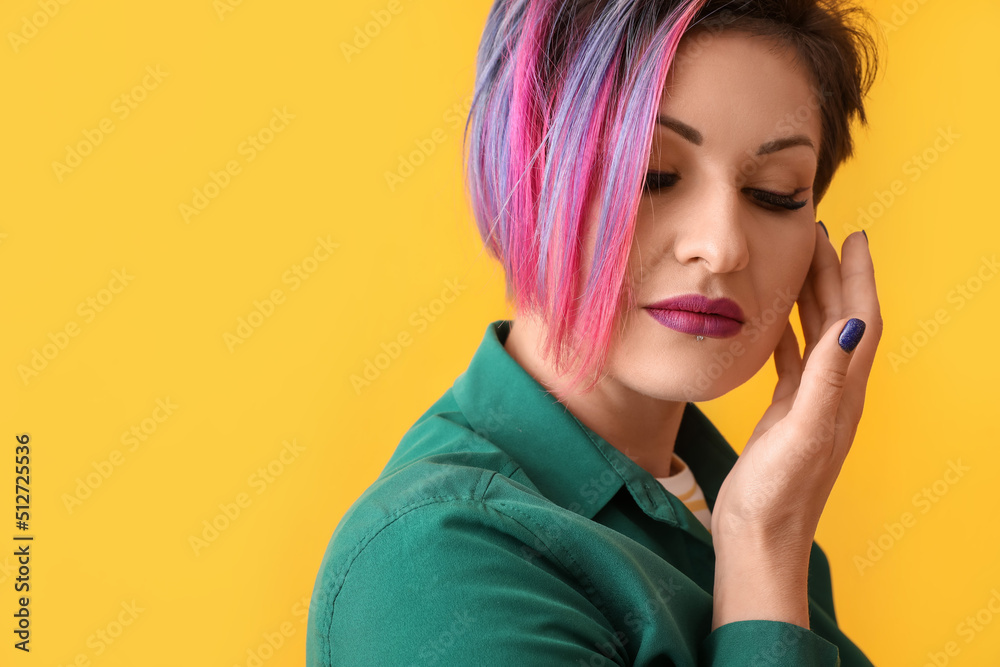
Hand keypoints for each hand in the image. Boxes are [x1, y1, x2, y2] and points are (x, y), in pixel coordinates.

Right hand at [711, 225, 881, 548]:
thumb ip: (826, 379)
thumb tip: (853, 323)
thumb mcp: (803, 433)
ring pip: (816, 336)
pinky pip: (792, 361)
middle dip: (833, 275)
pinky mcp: (787, 415)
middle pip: (840, 320)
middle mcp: (834, 393)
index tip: (853, 236)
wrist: (759, 538)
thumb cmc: (778, 494)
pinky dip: (785, 333)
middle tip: (815, 235)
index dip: (859, 277)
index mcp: (843, 393)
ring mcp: (811, 404)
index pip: (861, 321)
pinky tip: (771, 320)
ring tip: (795, 264)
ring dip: (810, 297)